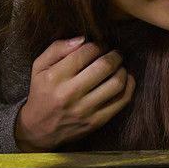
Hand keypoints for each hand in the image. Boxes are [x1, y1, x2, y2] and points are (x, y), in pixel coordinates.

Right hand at [15, 37, 135, 151]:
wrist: (40, 129)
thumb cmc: (42, 92)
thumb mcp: (39, 67)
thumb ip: (57, 48)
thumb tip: (83, 38)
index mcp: (55, 77)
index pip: (86, 52)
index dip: (99, 44)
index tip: (102, 44)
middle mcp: (70, 94)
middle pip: (105, 66)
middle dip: (115, 55)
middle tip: (115, 53)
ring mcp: (85, 109)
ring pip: (117, 83)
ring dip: (123, 70)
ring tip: (119, 66)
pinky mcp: (97, 121)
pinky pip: (123, 100)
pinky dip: (129, 86)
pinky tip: (125, 79)